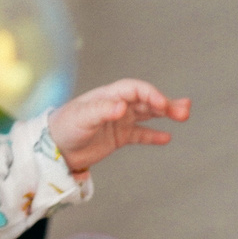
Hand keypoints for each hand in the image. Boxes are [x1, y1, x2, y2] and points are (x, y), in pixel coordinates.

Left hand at [47, 80, 190, 174]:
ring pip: (147, 115)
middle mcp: (117, 105)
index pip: (136, 90)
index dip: (151, 94)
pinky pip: (140, 134)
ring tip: (183, 116)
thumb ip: (102, 111)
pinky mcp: (118, 137)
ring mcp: (119, 121)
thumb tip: (122, 106)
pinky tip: (167, 137)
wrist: (53, 149)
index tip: (163, 104)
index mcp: (109, 96)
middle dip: (165, 103)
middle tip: (184, 110)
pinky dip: (154, 135)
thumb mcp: (81, 117)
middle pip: (146, 100)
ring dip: (165, 115)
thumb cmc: (64, 127)